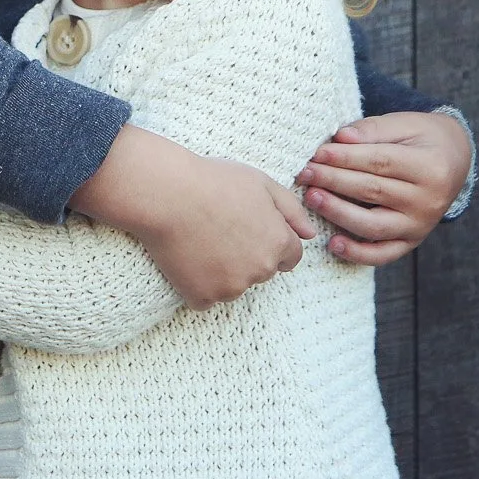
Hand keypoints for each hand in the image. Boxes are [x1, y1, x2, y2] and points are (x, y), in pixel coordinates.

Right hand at [71, 125, 316, 308]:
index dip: (270, 241)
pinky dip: (197, 284)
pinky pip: (205, 297)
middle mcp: (260, 270)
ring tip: (201, 239)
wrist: (166, 194)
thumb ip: (292, 210)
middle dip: (248, 255)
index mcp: (278, 243)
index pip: (290, 257)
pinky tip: (187, 257)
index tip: (248, 230)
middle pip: (261, 271)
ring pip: (233, 285)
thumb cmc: (213, 181)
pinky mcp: (202, 296)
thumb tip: (311, 234)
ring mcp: (230, 287)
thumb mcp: (261, 183)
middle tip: (220, 229)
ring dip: (222, 271)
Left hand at [296, 110, 471, 264]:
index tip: (318, 153)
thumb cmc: (423, 137)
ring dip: (338, 213)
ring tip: (312, 198)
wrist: (454, 159)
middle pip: (372, 191)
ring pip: (374, 225)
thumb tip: (340, 138)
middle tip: (305, 173)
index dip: (345, 158)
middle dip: (334, 181)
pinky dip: (358, 254)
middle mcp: (428, 200)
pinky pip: (384, 254)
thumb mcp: (405, 123)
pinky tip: (333, 244)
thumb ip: (373, 130)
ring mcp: (420, 225)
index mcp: (430, 166)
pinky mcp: (412, 241)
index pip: (379, 162)